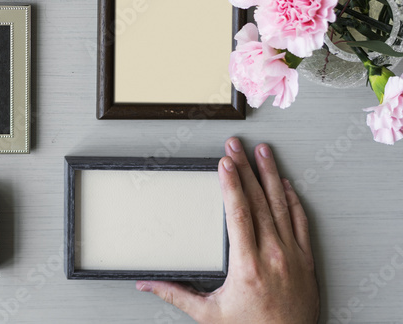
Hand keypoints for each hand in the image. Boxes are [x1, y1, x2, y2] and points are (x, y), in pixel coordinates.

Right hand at [138, 138, 318, 323]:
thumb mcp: (209, 314)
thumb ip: (176, 294)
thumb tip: (147, 284)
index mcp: (247, 266)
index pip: (238, 213)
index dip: (231, 185)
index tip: (226, 163)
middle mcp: (273, 256)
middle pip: (258, 202)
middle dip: (246, 169)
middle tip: (237, 146)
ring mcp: (293, 257)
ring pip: (281, 206)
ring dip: (271, 175)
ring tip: (264, 152)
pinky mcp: (306, 261)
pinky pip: (301, 223)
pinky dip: (293, 200)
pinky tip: (285, 184)